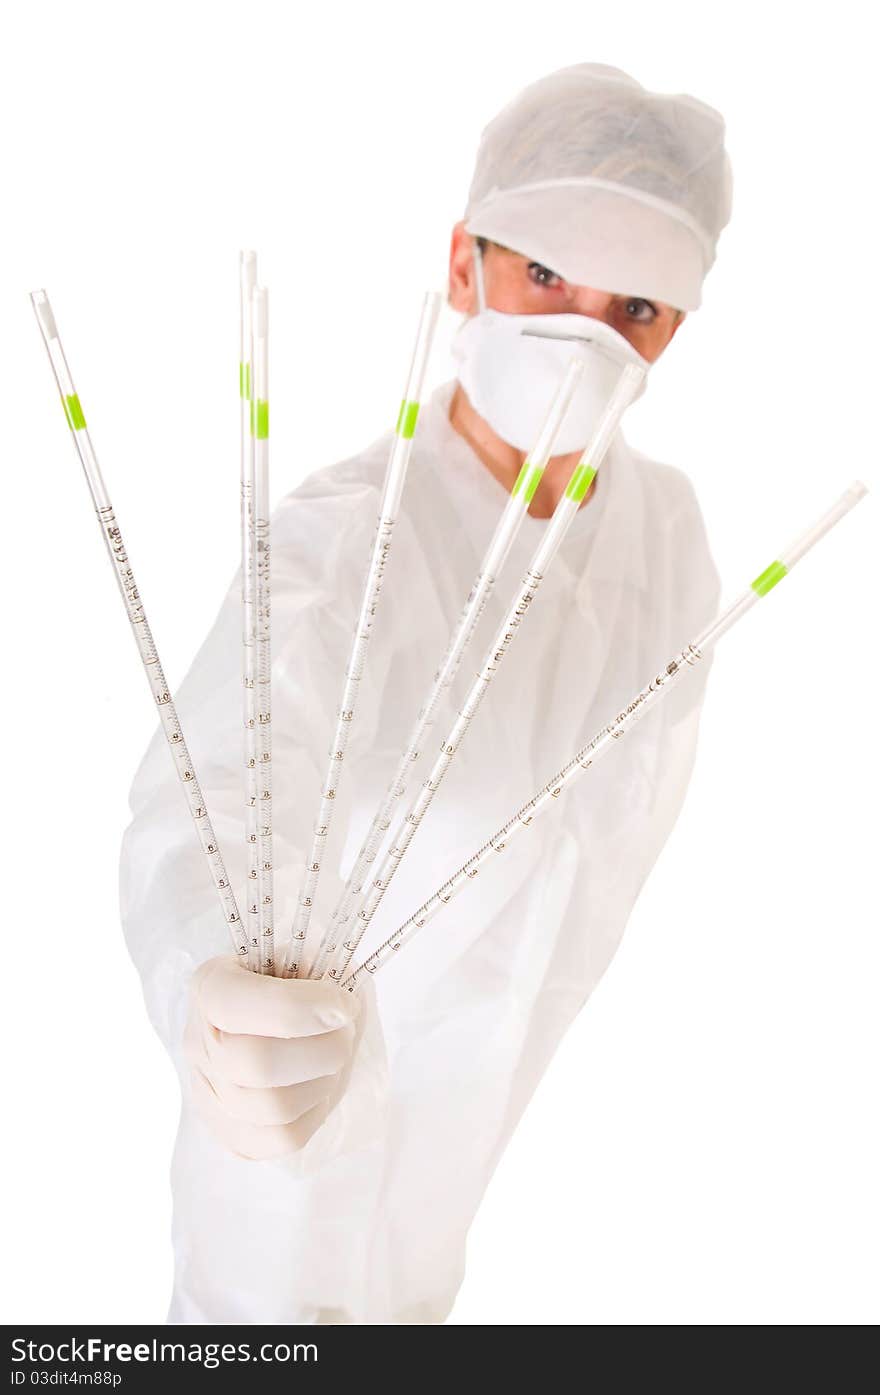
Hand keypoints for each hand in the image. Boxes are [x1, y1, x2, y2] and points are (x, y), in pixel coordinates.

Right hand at [184, 955, 360, 1160]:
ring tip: (333, 1057)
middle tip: (346, 1031)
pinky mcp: (233, 1134)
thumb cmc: (299, 979)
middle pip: (258, 1064)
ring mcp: (210, 1095)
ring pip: (275, 1109)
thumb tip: (343, 1003)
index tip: (343, 1004)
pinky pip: (282, 1141)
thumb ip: (318, 964)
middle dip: (322, 1048)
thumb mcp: (306, 952)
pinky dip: (315, 1113)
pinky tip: (318, 1084)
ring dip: (324, 1080)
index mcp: (210, 986)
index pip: (233, 1003)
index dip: (297, 1008)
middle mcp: (199, 1043)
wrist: (288, 1015)